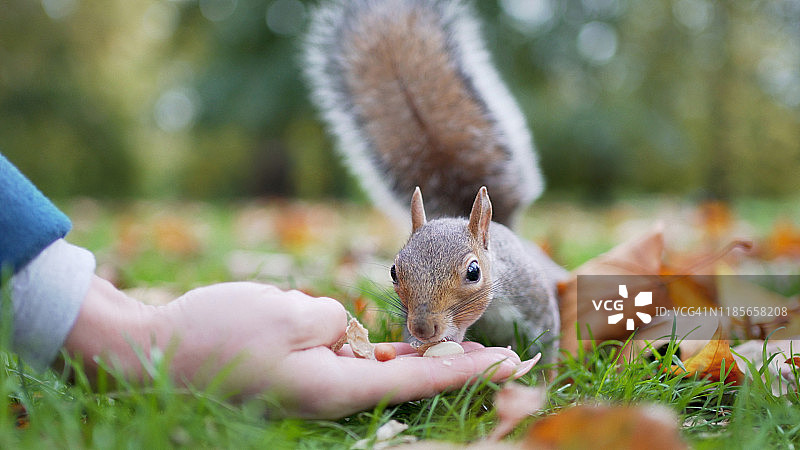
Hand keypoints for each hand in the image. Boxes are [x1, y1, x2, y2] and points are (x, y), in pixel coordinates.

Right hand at [64, 277, 535, 418]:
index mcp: (334, 388)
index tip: (510, 363)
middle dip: (459, 367)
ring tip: (465, 351)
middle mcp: (330, 395)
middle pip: (408, 380)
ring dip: (419, 358)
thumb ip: (337, 323)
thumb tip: (346, 336)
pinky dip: (377, 352)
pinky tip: (399, 345)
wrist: (155, 349)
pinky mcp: (297, 371)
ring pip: (379, 369)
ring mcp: (313, 386)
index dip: (469, 369)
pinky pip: (349, 361)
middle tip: (508, 360)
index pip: (419, 378)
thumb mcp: (292, 313)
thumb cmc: (221, 330)